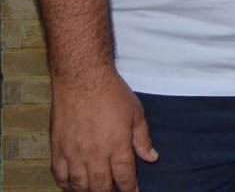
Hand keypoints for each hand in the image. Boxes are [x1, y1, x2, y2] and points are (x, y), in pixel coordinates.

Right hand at [49, 70, 156, 191]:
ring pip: (80, 185)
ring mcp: (74, 152)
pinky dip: (67, 184)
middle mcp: (95, 153)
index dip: (130, 189)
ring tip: (97, 190)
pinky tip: (74, 185)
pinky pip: (60, 175)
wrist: (82, 78)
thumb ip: (143, 138)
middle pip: (101, 186)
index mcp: (117, 145)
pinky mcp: (58, 148)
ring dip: (89, 190)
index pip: (125, 177)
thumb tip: (152, 158)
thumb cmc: (112, 93)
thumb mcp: (136, 113)